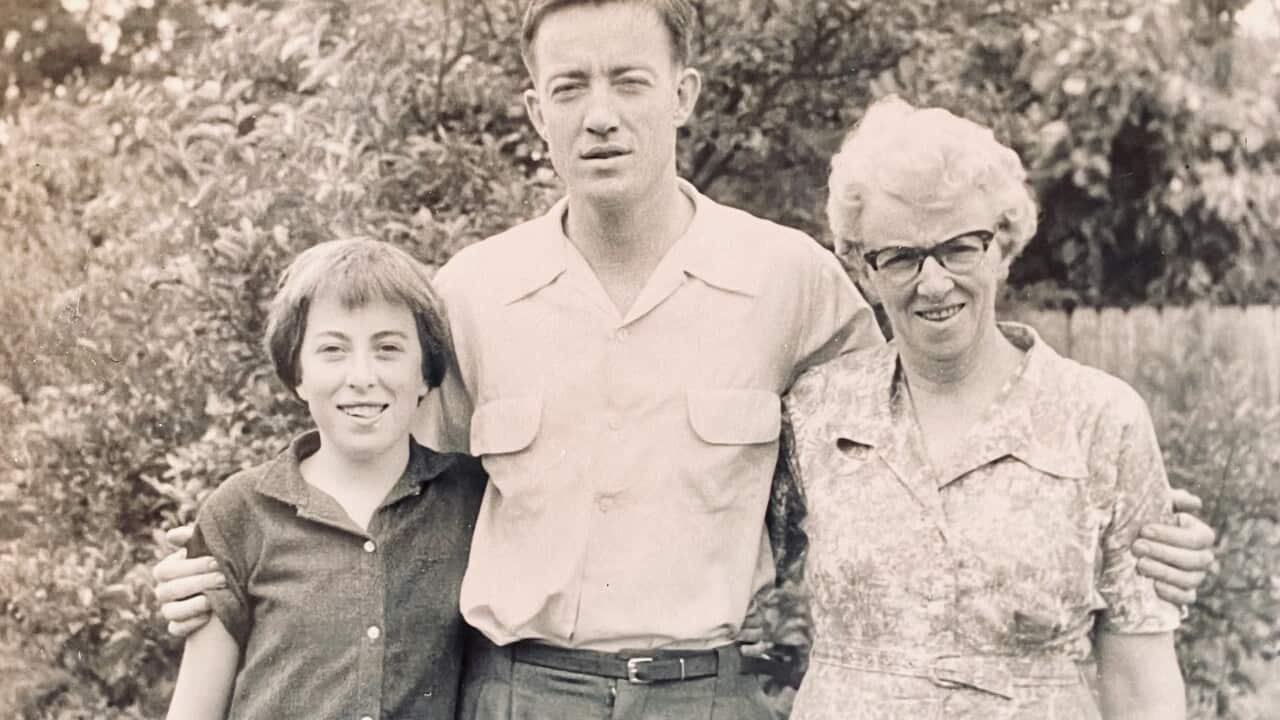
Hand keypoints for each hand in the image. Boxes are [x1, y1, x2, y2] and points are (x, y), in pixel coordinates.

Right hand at [153, 525, 223, 636]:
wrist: (227, 588)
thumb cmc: (214, 563)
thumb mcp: (206, 548)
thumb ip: (192, 538)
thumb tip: (172, 535)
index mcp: (166, 570)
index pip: (167, 570)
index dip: (191, 566)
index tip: (216, 562)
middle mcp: (163, 591)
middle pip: (170, 590)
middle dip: (199, 583)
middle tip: (222, 579)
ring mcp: (169, 610)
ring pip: (171, 611)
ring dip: (194, 605)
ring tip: (214, 599)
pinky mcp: (177, 627)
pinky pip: (177, 629)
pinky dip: (191, 624)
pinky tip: (208, 616)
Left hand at [1133, 489, 1216, 604]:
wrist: (1131, 547)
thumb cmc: (1145, 522)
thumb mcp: (1156, 507)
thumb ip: (1173, 500)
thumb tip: (1195, 503)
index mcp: (1200, 534)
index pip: (1198, 538)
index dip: (1172, 535)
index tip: (1144, 530)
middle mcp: (1203, 557)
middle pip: (1196, 559)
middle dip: (1164, 552)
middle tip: (1137, 547)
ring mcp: (1195, 577)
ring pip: (1190, 579)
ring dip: (1164, 572)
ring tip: (1140, 564)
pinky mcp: (1184, 594)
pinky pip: (1186, 598)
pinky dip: (1171, 593)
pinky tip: (1154, 585)